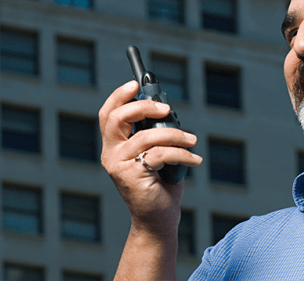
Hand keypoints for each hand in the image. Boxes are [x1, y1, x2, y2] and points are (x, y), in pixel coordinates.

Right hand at [99, 80, 201, 237]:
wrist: (158, 219)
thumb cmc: (160, 183)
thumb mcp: (157, 152)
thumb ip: (157, 132)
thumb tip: (167, 109)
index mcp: (115, 145)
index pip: (108, 114)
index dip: (119, 96)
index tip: (136, 84)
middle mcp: (111, 154)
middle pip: (117, 118)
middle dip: (143, 106)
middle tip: (166, 109)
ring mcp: (118, 166)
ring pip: (146, 136)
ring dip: (175, 135)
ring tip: (192, 141)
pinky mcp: (132, 177)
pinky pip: (160, 154)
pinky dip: (182, 154)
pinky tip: (195, 159)